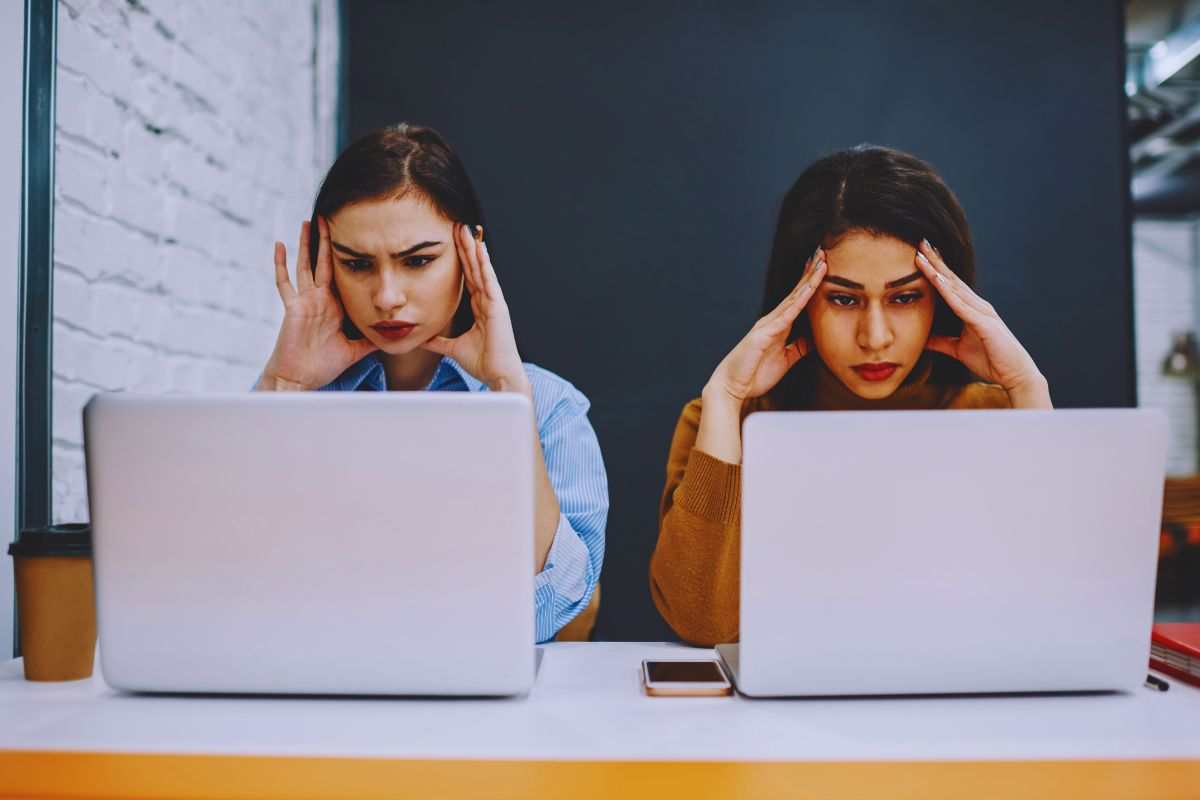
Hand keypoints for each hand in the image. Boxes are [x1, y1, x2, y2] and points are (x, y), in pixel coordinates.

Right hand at [259, 218, 376, 390]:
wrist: (300, 378)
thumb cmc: (322, 366)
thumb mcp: (354, 350)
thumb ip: (370, 341)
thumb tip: (393, 337)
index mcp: (335, 306)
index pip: (342, 276)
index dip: (347, 258)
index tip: (354, 238)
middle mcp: (320, 299)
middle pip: (325, 263)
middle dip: (328, 241)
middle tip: (330, 218)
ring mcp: (305, 301)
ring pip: (306, 266)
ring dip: (306, 244)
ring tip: (307, 222)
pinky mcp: (292, 307)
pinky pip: (285, 282)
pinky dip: (281, 264)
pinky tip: (279, 245)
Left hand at [422, 225, 529, 394]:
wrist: (498, 375)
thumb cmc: (483, 363)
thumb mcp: (454, 349)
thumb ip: (439, 342)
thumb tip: (423, 339)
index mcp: (480, 309)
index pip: (468, 279)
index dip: (461, 260)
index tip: (453, 243)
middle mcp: (488, 302)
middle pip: (475, 269)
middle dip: (466, 248)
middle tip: (458, 226)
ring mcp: (495, 303)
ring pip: (482, 270)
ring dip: (474, 249)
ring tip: (466, 230)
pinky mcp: (499, 307)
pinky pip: (489, 281)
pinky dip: (484, 265)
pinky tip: (480, 250)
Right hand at [704, 247, 826, 405]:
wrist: (732, 386)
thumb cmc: (754, 374)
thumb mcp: (785, 360)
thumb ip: (799, 348)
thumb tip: (815, 339)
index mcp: (778, 326)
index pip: (798, 299)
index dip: (810, 283)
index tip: (822, 266)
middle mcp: (773, 320)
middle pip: (796, 292)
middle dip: (810, 272)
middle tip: (823, 252)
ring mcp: (768, 324)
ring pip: (793, 297)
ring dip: (808, 279)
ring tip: (820, 262)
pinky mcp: (764, 333)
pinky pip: (787, 314)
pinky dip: (799, 300)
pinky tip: (809, 288)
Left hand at [915, 239, 1051, 407]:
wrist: (1014, 375)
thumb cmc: (990, 360)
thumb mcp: (957, 349)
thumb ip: (941, 341)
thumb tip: (922, 338)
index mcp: (972, 309)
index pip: (949, 285)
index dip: (935, 269)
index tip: (920, 254)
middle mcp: (977, 305)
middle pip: (952, 278)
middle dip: (936, 260)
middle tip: (920, 242)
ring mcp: (982, 311)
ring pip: (955, 286)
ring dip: (938, 270)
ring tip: (923, 254)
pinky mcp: (984, 322)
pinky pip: (961, 304)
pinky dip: (947, 291)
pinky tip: (935, 279)